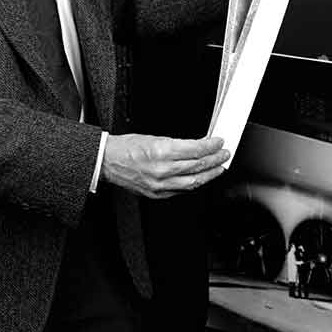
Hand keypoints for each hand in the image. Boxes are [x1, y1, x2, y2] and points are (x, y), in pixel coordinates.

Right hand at [101, 134, 228, 198]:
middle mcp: (162, 169)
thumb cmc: (126, 147)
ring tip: (219, 167)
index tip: (219, 142)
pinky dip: (194, 184)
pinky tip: (201, 178)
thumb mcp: (153, 137)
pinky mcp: (157, 194)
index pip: (195, 149)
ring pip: (193, 182)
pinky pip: (182, 191)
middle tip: (224, 154)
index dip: (211, 146)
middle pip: (198, 166)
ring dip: (209, 174)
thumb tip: (196, 146)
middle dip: (215, 160)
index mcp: (161, 151)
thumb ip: (177, 144)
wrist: (107, 161)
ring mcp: (160, 184)